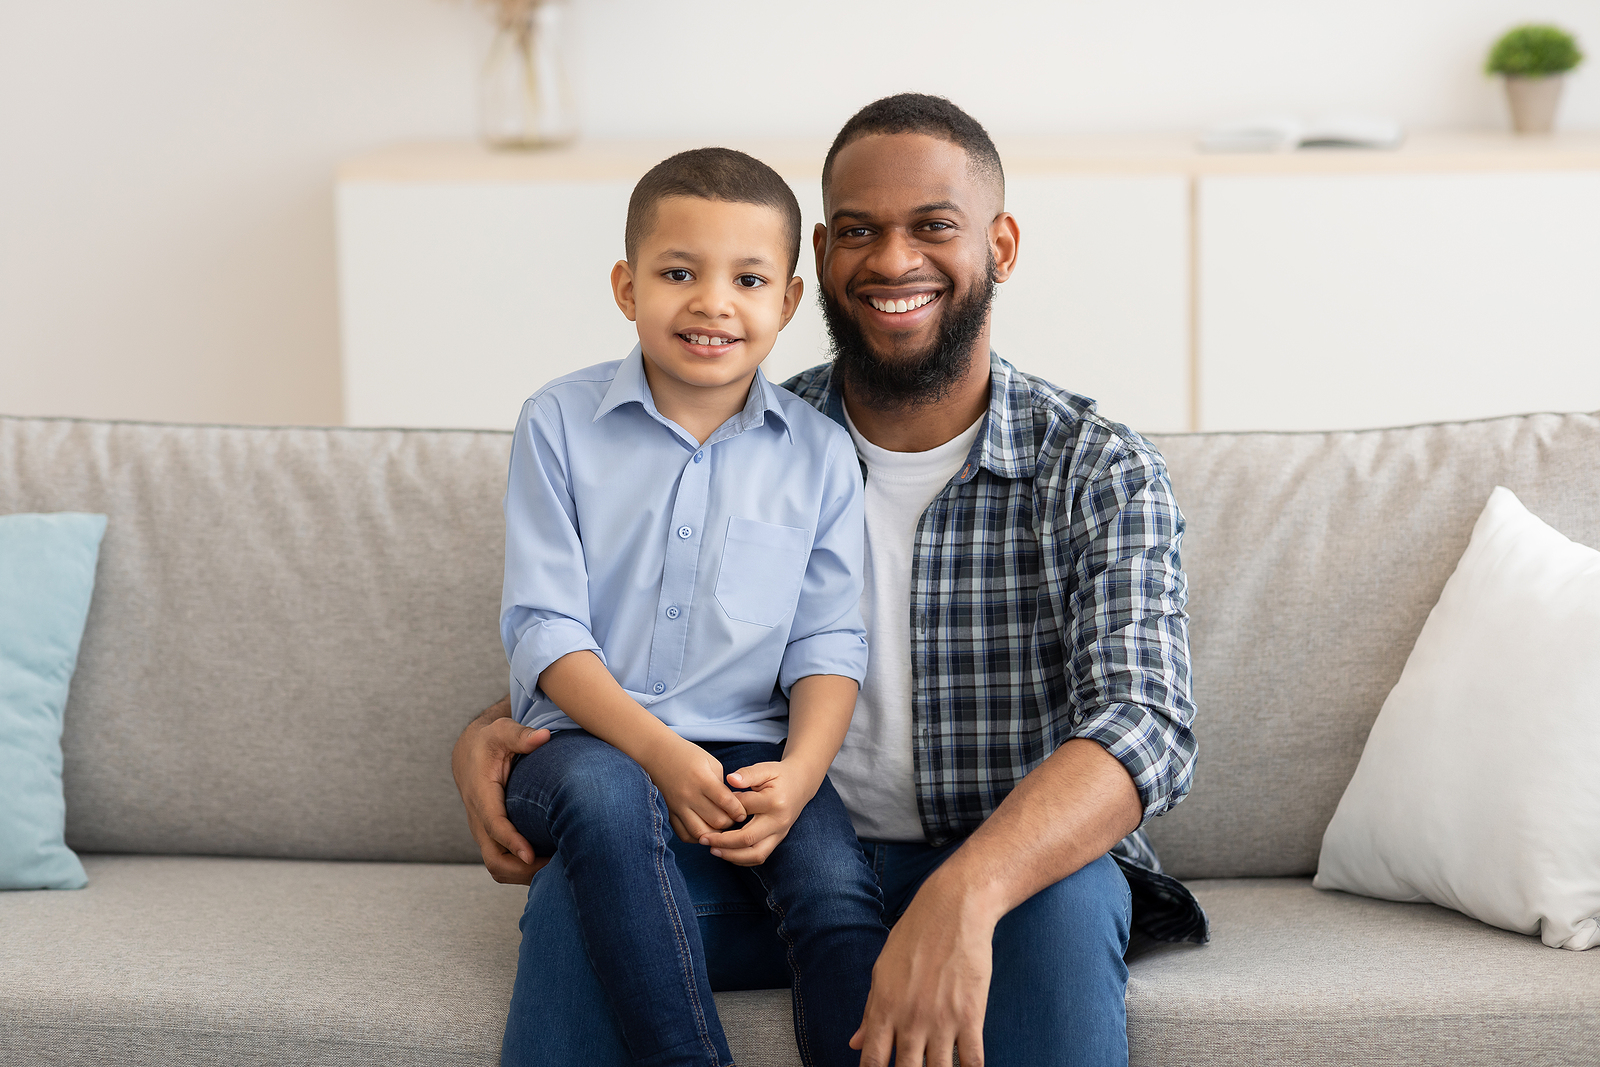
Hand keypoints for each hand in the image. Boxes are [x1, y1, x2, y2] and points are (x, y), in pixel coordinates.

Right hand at [451, 697, 550, 883]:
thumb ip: (520, 735)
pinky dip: (522, 870)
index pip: (494, 825)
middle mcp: (479, 818)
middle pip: (494, 858)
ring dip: (524, 874)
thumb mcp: (502, 731)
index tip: (532, 855)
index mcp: (481, 795)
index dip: (512, 842)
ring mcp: (484, 830)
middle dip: (522, 869)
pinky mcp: (491, 835)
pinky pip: (503, 861)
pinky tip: (550, 864)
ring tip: (557, 869)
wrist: (469, 752)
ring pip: (498, 866)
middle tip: (555, 866)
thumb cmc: (490, 741)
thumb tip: (543, 736)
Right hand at [637, 733, 746, 843]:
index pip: (726, 802)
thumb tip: (731, 807)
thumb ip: (722, 786)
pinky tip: (704, 831)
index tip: (742, 812)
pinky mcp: (669, 813)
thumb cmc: (688, 755)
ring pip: (700, 833)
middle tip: (733, 819)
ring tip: (719, 827)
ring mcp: (677, 806)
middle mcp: (689, 795)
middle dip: (730, 823)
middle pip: (716, 820)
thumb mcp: (711, 763)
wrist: (658, 753)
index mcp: (702, 779)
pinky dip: (697, 838)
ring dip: (714, 834)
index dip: (738, 810)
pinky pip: (684, 835)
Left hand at [698, 761, 814, 865]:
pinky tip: (726, 852)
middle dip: (722, 842)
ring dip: (731, 856)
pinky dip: (741, 859)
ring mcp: (780, 833)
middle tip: (703, 839)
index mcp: (774, 801)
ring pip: (755, 855)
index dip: (725, 809)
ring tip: (713, 850)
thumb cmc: (779, 775)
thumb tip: (730, 779)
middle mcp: (778, 821)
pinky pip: (759, 857)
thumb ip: (748, 774)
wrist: (801, 785)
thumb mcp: (766, 768)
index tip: (709, 807)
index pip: (743, 809)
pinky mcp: (778, 840)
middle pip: (748, 839)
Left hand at [850, 871, 994, 1066]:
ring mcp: (941, 1021)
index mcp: (885, 1009)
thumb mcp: (882, 971)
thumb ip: (869, 1012)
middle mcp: (910, 1020)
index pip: (872, 1061)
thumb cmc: (914, 936)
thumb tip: (855, 1043)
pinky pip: (972, 1060)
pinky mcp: (971, 1016)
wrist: (952, 909)